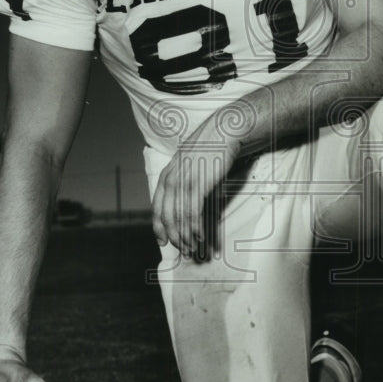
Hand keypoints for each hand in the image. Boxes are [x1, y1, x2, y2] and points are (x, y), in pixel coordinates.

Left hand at [151, 123, 237, 256]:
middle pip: (167, 216)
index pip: (157, 206)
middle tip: (183, 250)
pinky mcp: (199, 184)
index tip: (162, 241)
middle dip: (174, 236)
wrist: (225, 131)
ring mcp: (184, 182)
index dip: (158, 226)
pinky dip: (196, 228)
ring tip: (194, 248)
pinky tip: (200, 238)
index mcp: (167, 174)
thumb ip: (186, 182)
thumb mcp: (190, 164)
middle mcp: (172, 179)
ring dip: (186, 236)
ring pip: (179, 217)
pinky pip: (193, 213)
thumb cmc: (211, 148)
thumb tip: (190, 203)